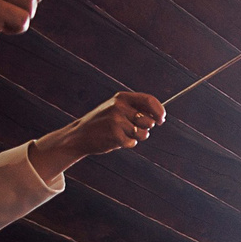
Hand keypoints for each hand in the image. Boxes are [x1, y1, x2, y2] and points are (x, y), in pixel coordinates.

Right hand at [25, 90, 163, 179]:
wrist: (79, 135)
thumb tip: (160, 114)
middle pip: (149, 121)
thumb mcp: (116, 109)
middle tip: (133, 129)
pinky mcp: (114, 134)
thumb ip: (136, 109)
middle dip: (146, 128)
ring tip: (123, 134)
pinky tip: (116, 140)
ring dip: (137, 137)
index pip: (149, 100)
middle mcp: (119, 106)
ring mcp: (116, 120)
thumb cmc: (103, 122)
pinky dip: (127, 144)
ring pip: (143, 133)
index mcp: (121, 97)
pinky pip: (132, 142)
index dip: (159, 111)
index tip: (161, 120)